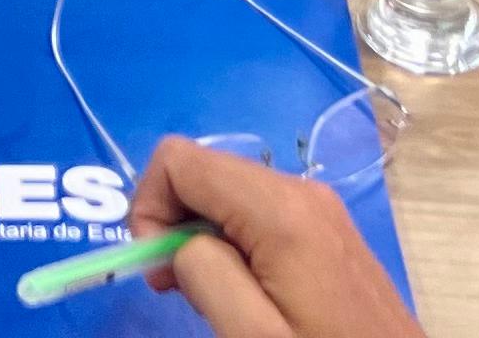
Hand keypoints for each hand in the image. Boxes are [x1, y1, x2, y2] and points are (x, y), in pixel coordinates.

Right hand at [126, 136, 424, 337]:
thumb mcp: (253, 335)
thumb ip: (205, 275)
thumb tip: (180, 241)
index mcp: (279, 209)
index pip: (178, 159)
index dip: (149, 208)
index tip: (158, 268)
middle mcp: (301, 189)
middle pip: (204, 172)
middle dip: (175, 224)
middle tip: (180, 290)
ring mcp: (320, 208)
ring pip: (229, 193)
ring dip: (203, 238)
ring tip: (216, 299)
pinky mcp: (329, 230)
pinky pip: (259, 214)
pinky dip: (235, 243)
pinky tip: (248, 293)